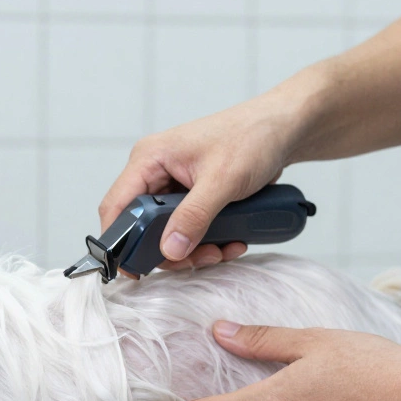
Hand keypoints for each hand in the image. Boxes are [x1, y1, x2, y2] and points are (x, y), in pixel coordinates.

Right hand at [99, 96, 302, 270]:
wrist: (283, 130)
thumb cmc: (252, 137)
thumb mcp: (222, 180)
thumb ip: (194, 216)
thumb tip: (169, 249)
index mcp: (149, 159)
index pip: (117, 205)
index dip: (118, 241)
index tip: (135, 270)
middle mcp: (155, 173)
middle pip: (143, 227)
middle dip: (171, 249)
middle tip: (199, 257)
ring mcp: (173, 187)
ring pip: (168, 233)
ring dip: (194, 249)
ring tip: (223, 249)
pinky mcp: (191, 198)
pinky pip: (188, 229)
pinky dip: (207, 242)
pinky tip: (231, 241)